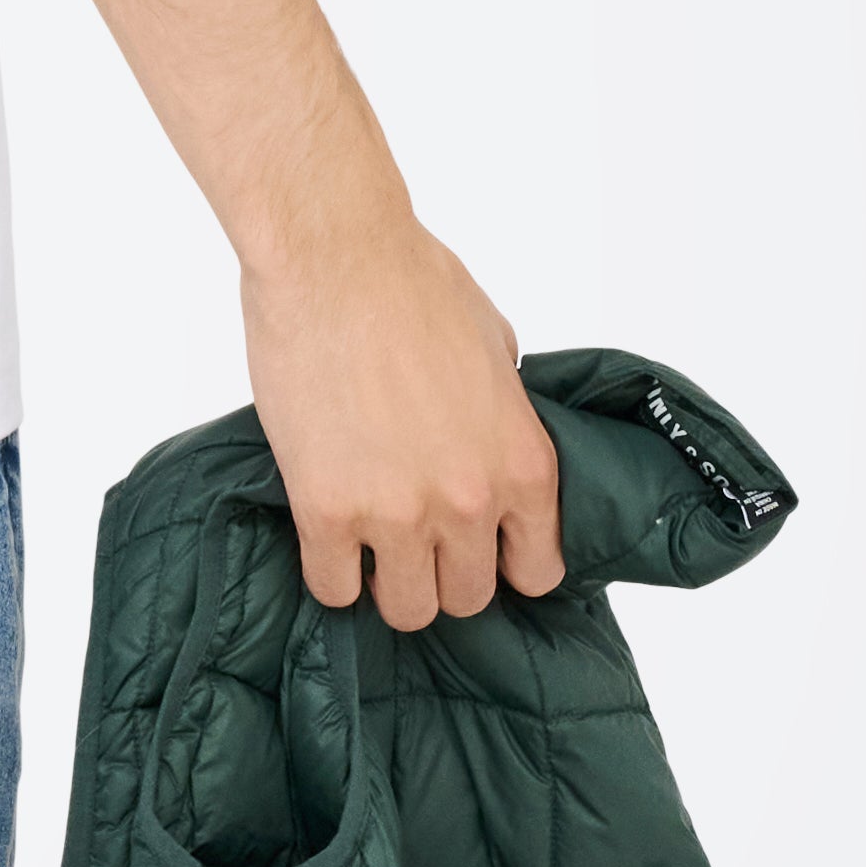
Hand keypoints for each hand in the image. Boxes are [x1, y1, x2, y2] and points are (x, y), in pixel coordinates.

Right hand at [241, 217, 565, 622]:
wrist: (334, 257)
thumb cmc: (411, 279)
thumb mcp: (494, 345)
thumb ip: (501, 410)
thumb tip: (489, 429)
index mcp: (523, 463)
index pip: (538, 569)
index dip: (505, 562)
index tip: (479, 549)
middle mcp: (470, 501)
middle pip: (468, 598)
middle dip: (443, 573)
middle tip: (415, 542)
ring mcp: (399, 513)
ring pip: (406, 609)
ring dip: (388, 584)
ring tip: (370, 547)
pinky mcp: (327, 511)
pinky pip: (334, 587)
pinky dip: (331, 572)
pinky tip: (327, 539)